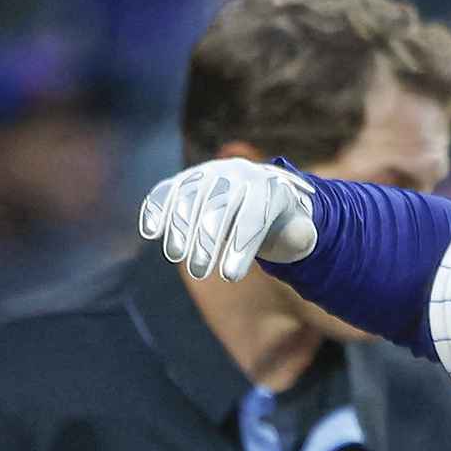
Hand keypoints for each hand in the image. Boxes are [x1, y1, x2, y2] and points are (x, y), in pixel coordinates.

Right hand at [140, 160, 319, 282]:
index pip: (254, 216)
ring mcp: (211, 174)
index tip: (231, 277)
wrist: (262, 192)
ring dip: (181, 227)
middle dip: (207, 240)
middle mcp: (239, 174)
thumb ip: (300, 237)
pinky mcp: (189, 180)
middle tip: (202, 272)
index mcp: (270, 187)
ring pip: (191, 196)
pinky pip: (170, 190)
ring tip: (178, 257)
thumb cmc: (281, 222)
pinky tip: (150, 231)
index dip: (241, 246)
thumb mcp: (298, 231)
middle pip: (219, 206)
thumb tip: (299, 240)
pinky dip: (157, 207)